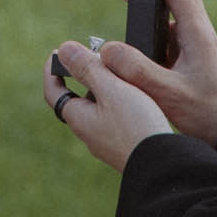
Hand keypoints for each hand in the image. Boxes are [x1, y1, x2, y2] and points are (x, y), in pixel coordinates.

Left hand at [45, 37, 172, 173]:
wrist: (163, 166)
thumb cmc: (136, 125)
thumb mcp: (111, 89)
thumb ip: (88, 68)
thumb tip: (64, 50)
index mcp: (78, 118)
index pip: (54, 92)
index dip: (52, 70)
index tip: (59, 52)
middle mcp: (89, 133)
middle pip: (79, 98)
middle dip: (87, 75)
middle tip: (102, 56)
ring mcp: (107, 143)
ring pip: (101, 108)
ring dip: (107, 88)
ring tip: (126, 72)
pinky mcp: (125, 147)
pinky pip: (117, 119)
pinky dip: (122, 101)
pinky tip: (140, 96)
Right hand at [99, 0, 216, 146]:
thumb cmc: (203, 111)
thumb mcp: (168, 94)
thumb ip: (138, 71)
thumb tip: (108, 49)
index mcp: (197, 30)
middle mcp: (198, 24)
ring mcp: (195, 30)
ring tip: (127, 5)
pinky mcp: (188, 39)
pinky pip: (171, 11)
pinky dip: (151, 10)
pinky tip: (137, 31)